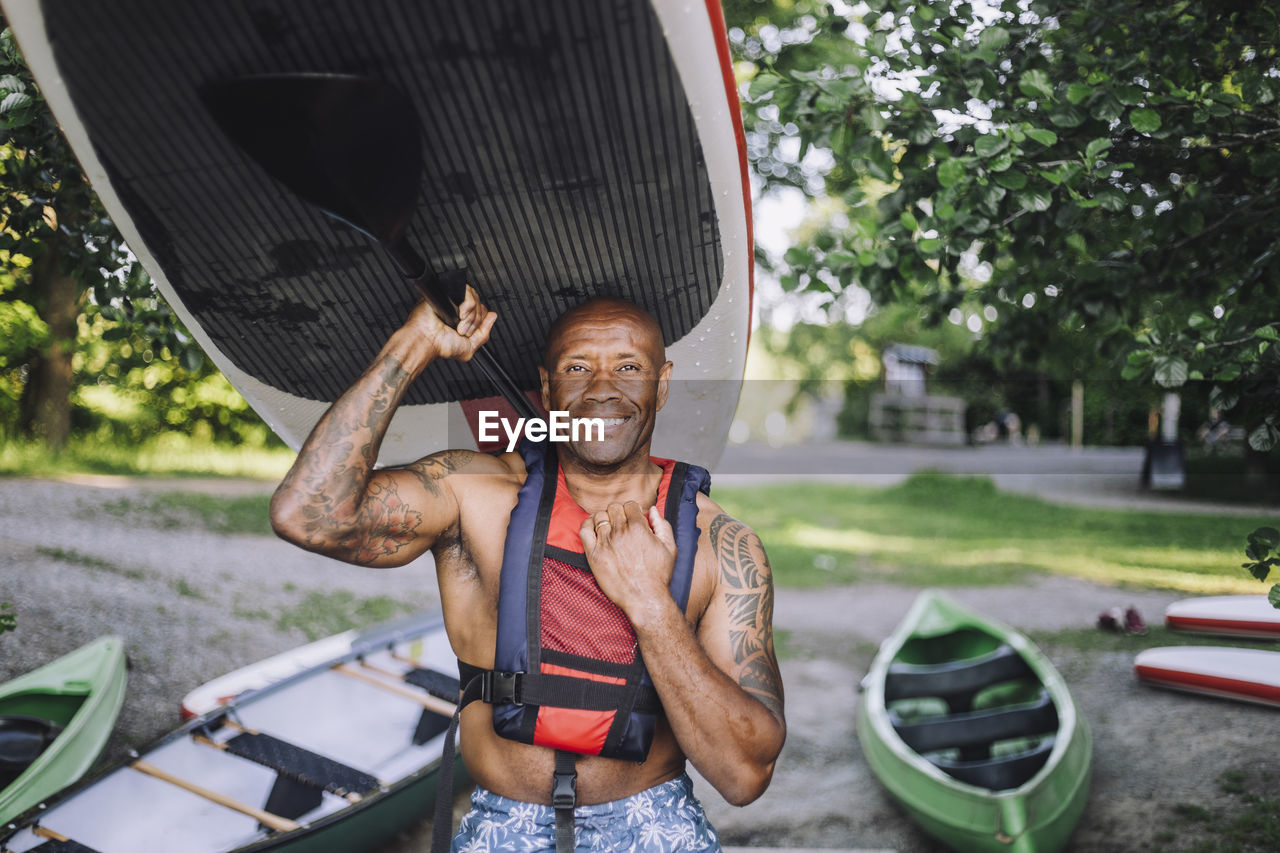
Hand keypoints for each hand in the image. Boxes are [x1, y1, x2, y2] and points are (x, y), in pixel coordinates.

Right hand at [404, 283, 496, 361]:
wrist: (426, 341)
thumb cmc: (441, 346)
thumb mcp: (469, 347)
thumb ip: (484, 333)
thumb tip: (493, 317)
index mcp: (463, 319)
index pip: (482, 310)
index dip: (481, 320)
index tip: (473, 330)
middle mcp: (458, 308)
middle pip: (480, 304)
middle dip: (475, 321)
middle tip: (464, 331)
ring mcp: (453, 300)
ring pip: (475, 298)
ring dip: (471, 316)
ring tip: (460, 326)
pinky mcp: (446, 292)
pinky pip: (467, 293)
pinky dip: (467, 306)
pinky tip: (458, 316)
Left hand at [579, 502, 677, 625]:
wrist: (645, 598)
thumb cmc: (659, 575)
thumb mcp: (669, 547)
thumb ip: (662, 525)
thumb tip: (653, 510)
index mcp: (638, 528)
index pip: (630, 505)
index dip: (633, 509)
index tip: (633, 517)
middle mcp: (620, 532)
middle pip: (614, 508)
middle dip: (619, 512)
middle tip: (622, 522)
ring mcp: (605, 543)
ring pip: (599, 516)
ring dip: (605, 518)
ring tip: (609, 526)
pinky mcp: (594, 555)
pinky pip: (584, 531)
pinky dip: (587, 524)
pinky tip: (593, 526)